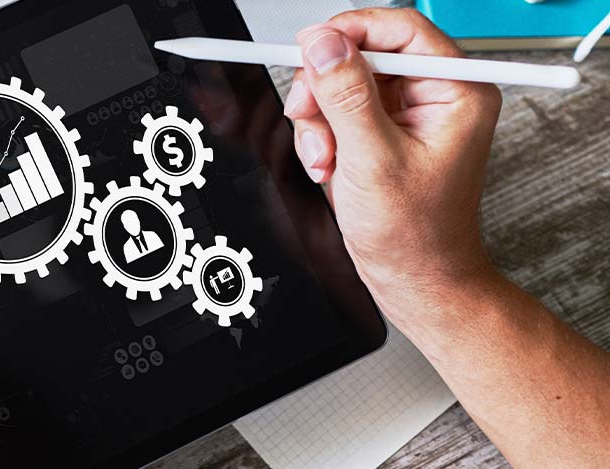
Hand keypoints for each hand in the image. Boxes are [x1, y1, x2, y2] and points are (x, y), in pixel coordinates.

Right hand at [282, 9, 502, 305]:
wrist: (412, 276)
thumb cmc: (415, 233)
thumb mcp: (372, 159)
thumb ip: (346, 96)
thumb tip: (325, 45)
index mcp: (456, 91)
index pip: (400, 29)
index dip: (350, 32)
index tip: (310, 46)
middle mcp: (435, 94)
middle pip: (362, 54)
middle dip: (325, 90)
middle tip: (309, 116)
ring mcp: (407, 113)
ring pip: (341, 83)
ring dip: (319, 120)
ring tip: (326, 158)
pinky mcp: (382, 129)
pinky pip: (336, 111)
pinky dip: (322, 136)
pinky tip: (330, 165)